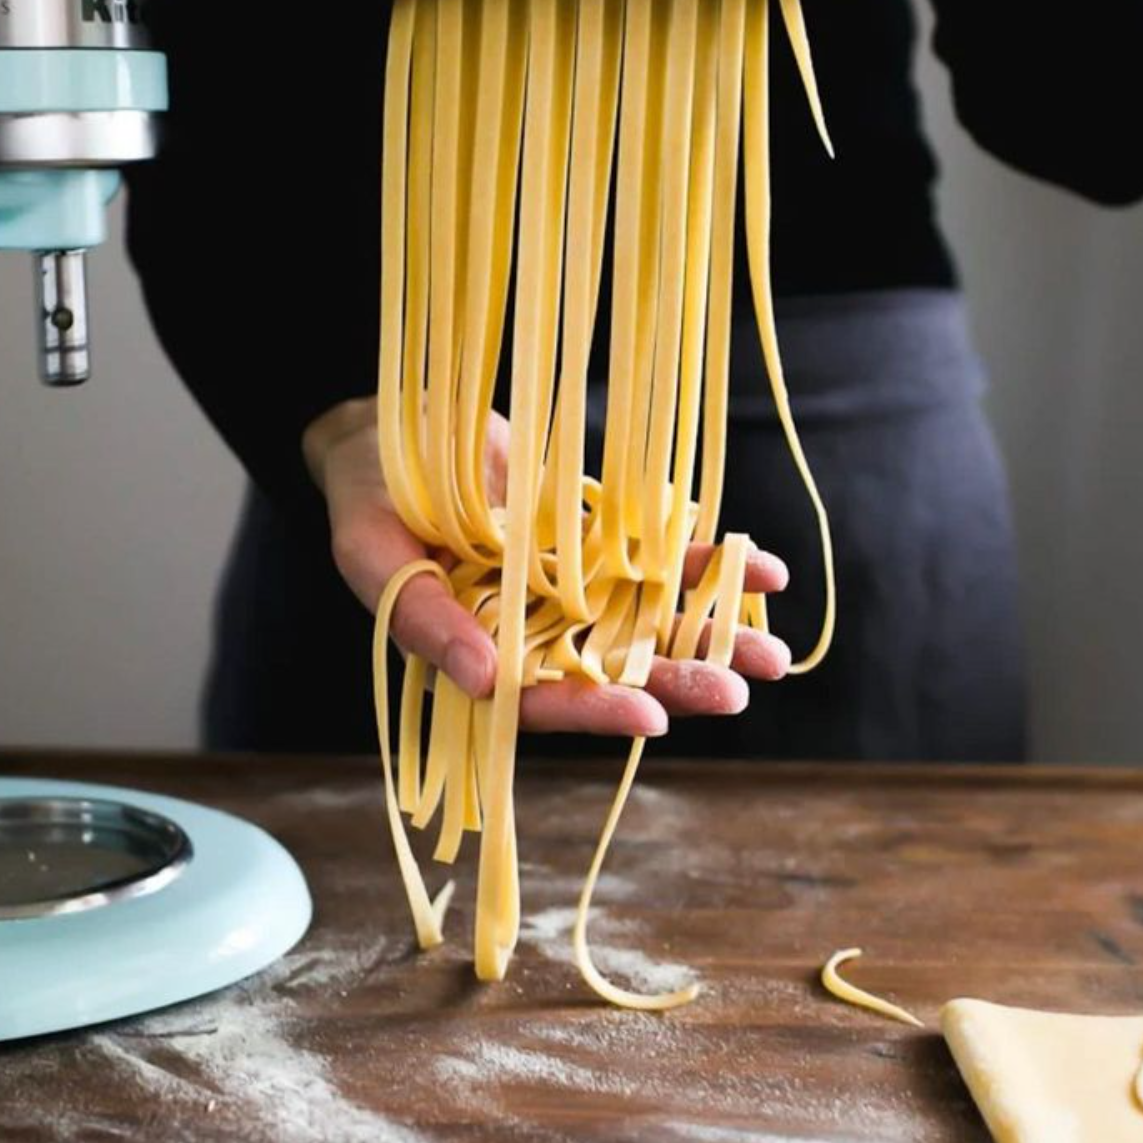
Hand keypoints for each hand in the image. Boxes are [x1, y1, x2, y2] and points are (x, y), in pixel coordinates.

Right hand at [303, 398, 792, 736]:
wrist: (395, 425)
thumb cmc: (367, 496)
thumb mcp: (373, 553)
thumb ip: (424, 618)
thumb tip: (482, 679)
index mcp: (477, 650)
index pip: (541, 698)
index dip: (595, 711)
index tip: (652, 716)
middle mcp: (534, 628)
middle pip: (613, 666)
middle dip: (676, 679)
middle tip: (739, 691)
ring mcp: (572, 582)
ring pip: (648, 618)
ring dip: (709, 634)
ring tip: (775, 655)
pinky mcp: (596, 536)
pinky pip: (657, 554)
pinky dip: (707, 563)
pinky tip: (765, 574)